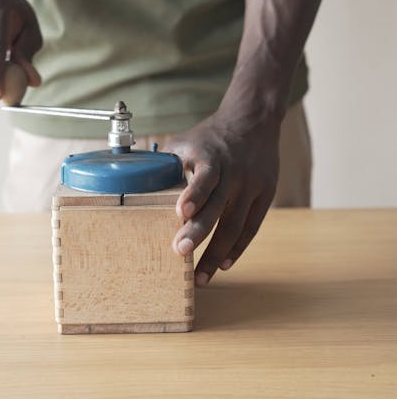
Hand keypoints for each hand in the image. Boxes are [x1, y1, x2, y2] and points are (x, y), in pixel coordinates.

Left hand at [164, 111, 279, 285]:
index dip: (194, 194)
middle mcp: (234, 173)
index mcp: (212, 157)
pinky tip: (224, 265)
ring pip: (235, 225)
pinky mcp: (266, 195)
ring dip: (216, 253)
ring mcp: (252, 185)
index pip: (205, 177)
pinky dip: (237, 248)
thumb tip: (131, 183)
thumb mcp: (187, 142)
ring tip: (200, 277)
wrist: (253, 120)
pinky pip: (251, 227)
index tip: (181, 212)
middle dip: (199, 231)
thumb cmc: (211, 136)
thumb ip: (166, 164)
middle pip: (218, 207)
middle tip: (180, 252)